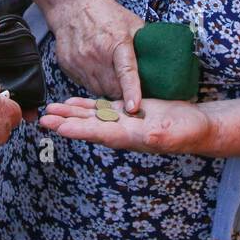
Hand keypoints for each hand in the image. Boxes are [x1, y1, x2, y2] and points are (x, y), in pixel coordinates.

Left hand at [39, 96, 210, 154]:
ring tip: (49, 111)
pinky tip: (71, 102)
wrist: (197, 127)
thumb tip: (147, 136)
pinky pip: (100, 108)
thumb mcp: (175, 133)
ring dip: (70, 114)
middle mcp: (121, 131)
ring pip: (90, 117)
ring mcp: (122, 121)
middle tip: (43, 120)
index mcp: (130, 136)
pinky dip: (85, 105)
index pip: (101, 134)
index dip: (81, 131)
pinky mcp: (126, 111)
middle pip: (88, 126)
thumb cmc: (188, 131)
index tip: (61, 129)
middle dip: (66, 123)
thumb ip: (159, 135)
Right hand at [47, 0, 144, 112]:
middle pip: (112, 88)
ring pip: (98, 90)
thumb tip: (163, 59)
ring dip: (107, 88)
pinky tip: (96, 69)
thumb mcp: (130, 22)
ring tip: (110, 74)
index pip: (126, 71)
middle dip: (122, 92)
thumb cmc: (104, 13)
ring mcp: (79, 61)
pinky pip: (84, 84)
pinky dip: (93, 82)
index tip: (133, 107)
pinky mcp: (68, 66)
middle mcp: (96, 54)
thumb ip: (145, 42)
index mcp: (117, 42)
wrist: (72, 5)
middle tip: (128, 88)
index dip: (131, 90)